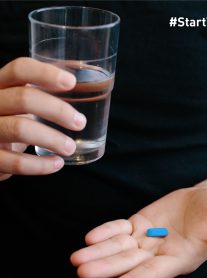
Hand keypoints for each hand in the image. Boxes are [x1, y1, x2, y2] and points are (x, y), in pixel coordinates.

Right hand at [0, 57, 85, 180]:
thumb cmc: (9, 121)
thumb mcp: (18, 104)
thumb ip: (40, 95)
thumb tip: (84, 87)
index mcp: (1, 86)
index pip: (19, 69)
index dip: (45, 73)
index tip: (71, 82)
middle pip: (24, 98)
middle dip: (58, 110)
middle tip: (79, 122)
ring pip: (20, 128)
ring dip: (52, 139)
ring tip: (70, 147)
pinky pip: (14, 162)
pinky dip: (40, 165)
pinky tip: (57, 164)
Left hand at [71, 187, 206, 277]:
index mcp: (181, 257)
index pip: (155, 273)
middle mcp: (160, 252)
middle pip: (130, 262)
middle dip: (107, 267)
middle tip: (83, 270)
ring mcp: (149, 237)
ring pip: (120, 247)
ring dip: (100, 252)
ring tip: (78, 258)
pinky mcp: (142, 222)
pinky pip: (121, 228)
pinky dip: (107, 232)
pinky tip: (92, 236)